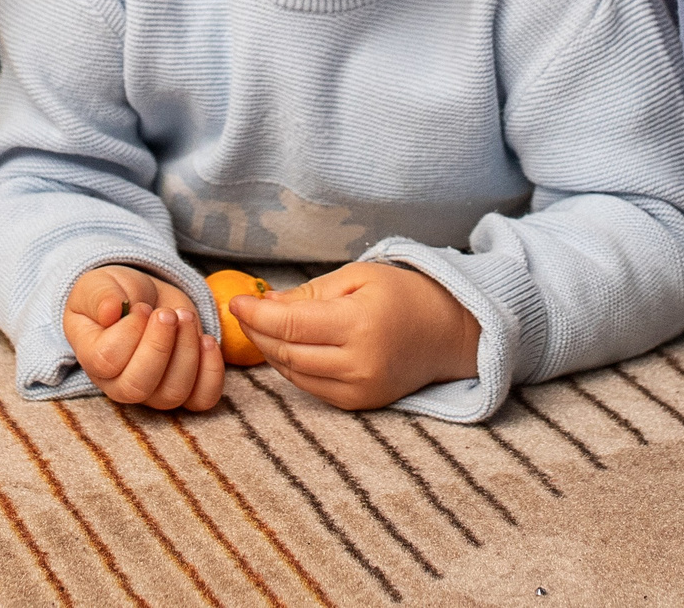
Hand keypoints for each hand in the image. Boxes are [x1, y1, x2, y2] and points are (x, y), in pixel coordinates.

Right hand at [63, 266, 223, 410]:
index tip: (140, 308)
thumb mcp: (99, 284)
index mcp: (93, 360)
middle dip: (160, 345)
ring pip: (173, 393)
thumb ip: (100, 295)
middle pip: (138, 386)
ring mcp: (153, 393)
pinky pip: (202, 399)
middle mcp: (119, 385)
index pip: (107, 361)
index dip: (128, 332)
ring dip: (187, 352)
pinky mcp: (185, 389)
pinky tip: (208, 340)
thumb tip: (109, 311)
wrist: (144, 299)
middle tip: (168, 313)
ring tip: (185, 317)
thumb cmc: (117, 294)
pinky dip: (211, 373)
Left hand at [232, 262, 481, 410]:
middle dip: (257, 332)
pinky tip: (286, 349)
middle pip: (286, 353)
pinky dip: (291, 368)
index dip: (256, 315)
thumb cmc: (404, 295)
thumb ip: (310, 293)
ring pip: (294, 374)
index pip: (290, 325)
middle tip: (243, 313)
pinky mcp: (360, 404)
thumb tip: (264, 304)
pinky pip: (311, 388)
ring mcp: (359, 390)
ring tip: (261, 328)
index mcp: (360, 325)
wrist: (448, 332)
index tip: (235, 302)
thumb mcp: (358, 277)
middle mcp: (359, 364)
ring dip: (270, 352)